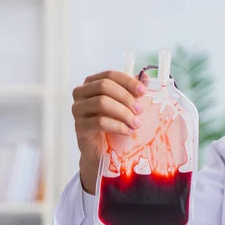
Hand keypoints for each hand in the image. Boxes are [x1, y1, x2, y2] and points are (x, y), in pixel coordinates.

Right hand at [71, 71, 146, 192]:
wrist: (100, 148)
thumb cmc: (112, 122)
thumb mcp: (124, 104)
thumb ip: (132, 91)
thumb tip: (146, 77)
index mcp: (91, 83)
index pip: (109, 75)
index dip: (127, 81)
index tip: (143, 91)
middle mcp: (80, 93)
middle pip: (104, 86)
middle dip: (126, 97)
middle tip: (140, 110)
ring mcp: (78, 109)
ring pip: (101, 102)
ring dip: (123, 112)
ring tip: (136, 123)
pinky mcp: (79, 126)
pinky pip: (100, 122)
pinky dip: (118, 126)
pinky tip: (128, 131)